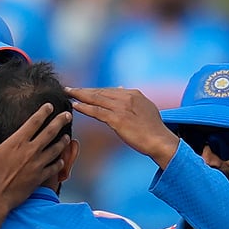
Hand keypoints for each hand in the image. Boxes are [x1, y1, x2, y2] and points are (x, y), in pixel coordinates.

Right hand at [0, 105, 71, 209]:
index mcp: (17, 142)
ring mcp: (37, 165)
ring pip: (55, 149)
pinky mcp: (39, 178)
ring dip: (62, 141)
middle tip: (67, 115)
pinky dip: (59, 162)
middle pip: (50, 132)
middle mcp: (30, 151)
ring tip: (67, 136)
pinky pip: (54, 168)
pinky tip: (61, 160)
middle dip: (60, 121)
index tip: (49, 106)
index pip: (34, 122)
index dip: (43, 112)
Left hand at [66, 86, 180, 169]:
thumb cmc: (153, 129)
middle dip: (83, 90)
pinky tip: (75, 106)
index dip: (94, 91)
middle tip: (69, 88)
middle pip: (100, 91)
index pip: (109, 90)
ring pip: (96, 98)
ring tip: (68, 93)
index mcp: (133, 93)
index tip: (83, 91)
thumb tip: (120, 88)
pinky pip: (97, 111)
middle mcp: (127, 97)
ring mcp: (121, 107)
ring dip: (80, 95)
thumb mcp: (145, 108)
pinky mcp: (117, 119)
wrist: (160, 140)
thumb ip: (132, 99)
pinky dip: (85, 108)